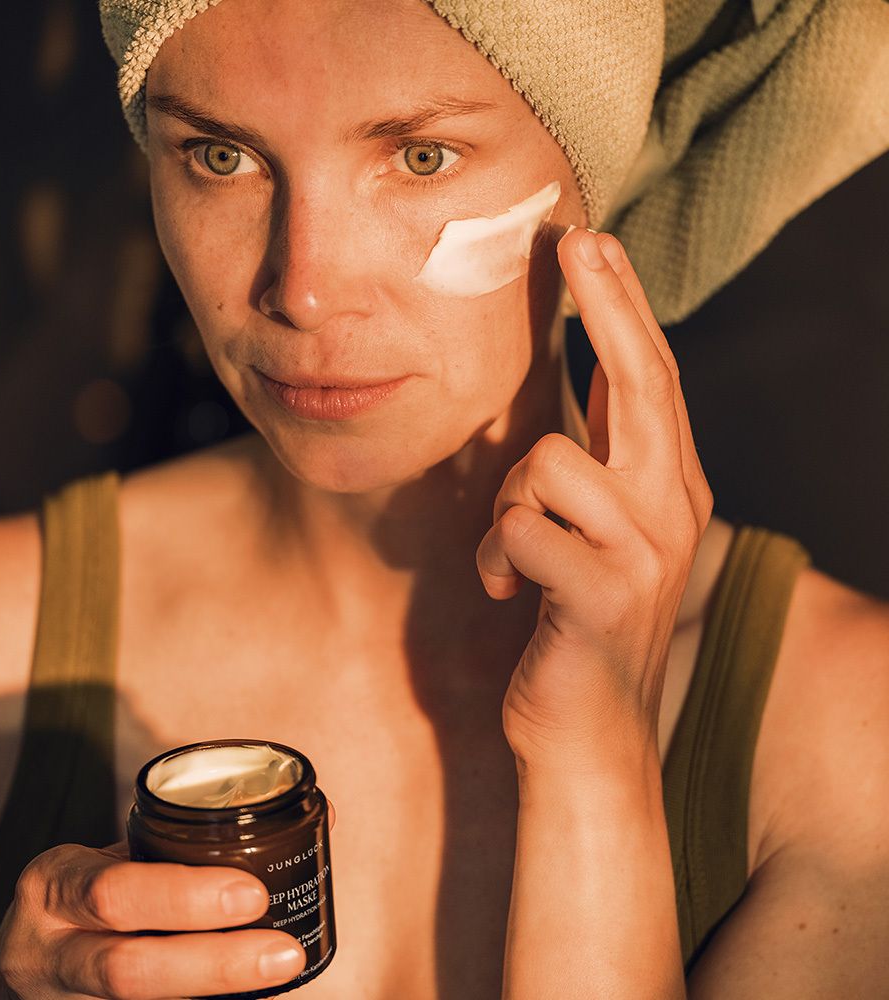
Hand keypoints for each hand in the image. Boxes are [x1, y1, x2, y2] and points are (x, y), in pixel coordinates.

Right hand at [0, 836, 314, 998]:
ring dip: (212, 996)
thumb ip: (190, 848)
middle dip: (212, 964)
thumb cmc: (87, 900)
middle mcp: (47, 952)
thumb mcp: (112, 861)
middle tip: (283, 952)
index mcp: (55, 885)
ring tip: (278, 976)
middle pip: (126, 969)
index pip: (114, 891)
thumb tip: (322, 818)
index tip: (253, 894)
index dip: (184, 897)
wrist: (18, 971)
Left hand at [476, 228, 712, 772]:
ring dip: (507, 508)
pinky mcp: (603, 597)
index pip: (651, 381)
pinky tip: (506, 592)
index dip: (624, 309)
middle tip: (578, 243)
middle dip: (608, 306)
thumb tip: (588, 389)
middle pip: (642, 385)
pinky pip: (518, 531)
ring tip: (510, 560)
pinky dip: (493, 559)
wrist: (589, 732)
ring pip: (548, 463)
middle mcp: (670, 510)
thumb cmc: (576, 621)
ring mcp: (644, 554)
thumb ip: (599, 466)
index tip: (594, 243)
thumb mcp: (595, 535)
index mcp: (667, 491)